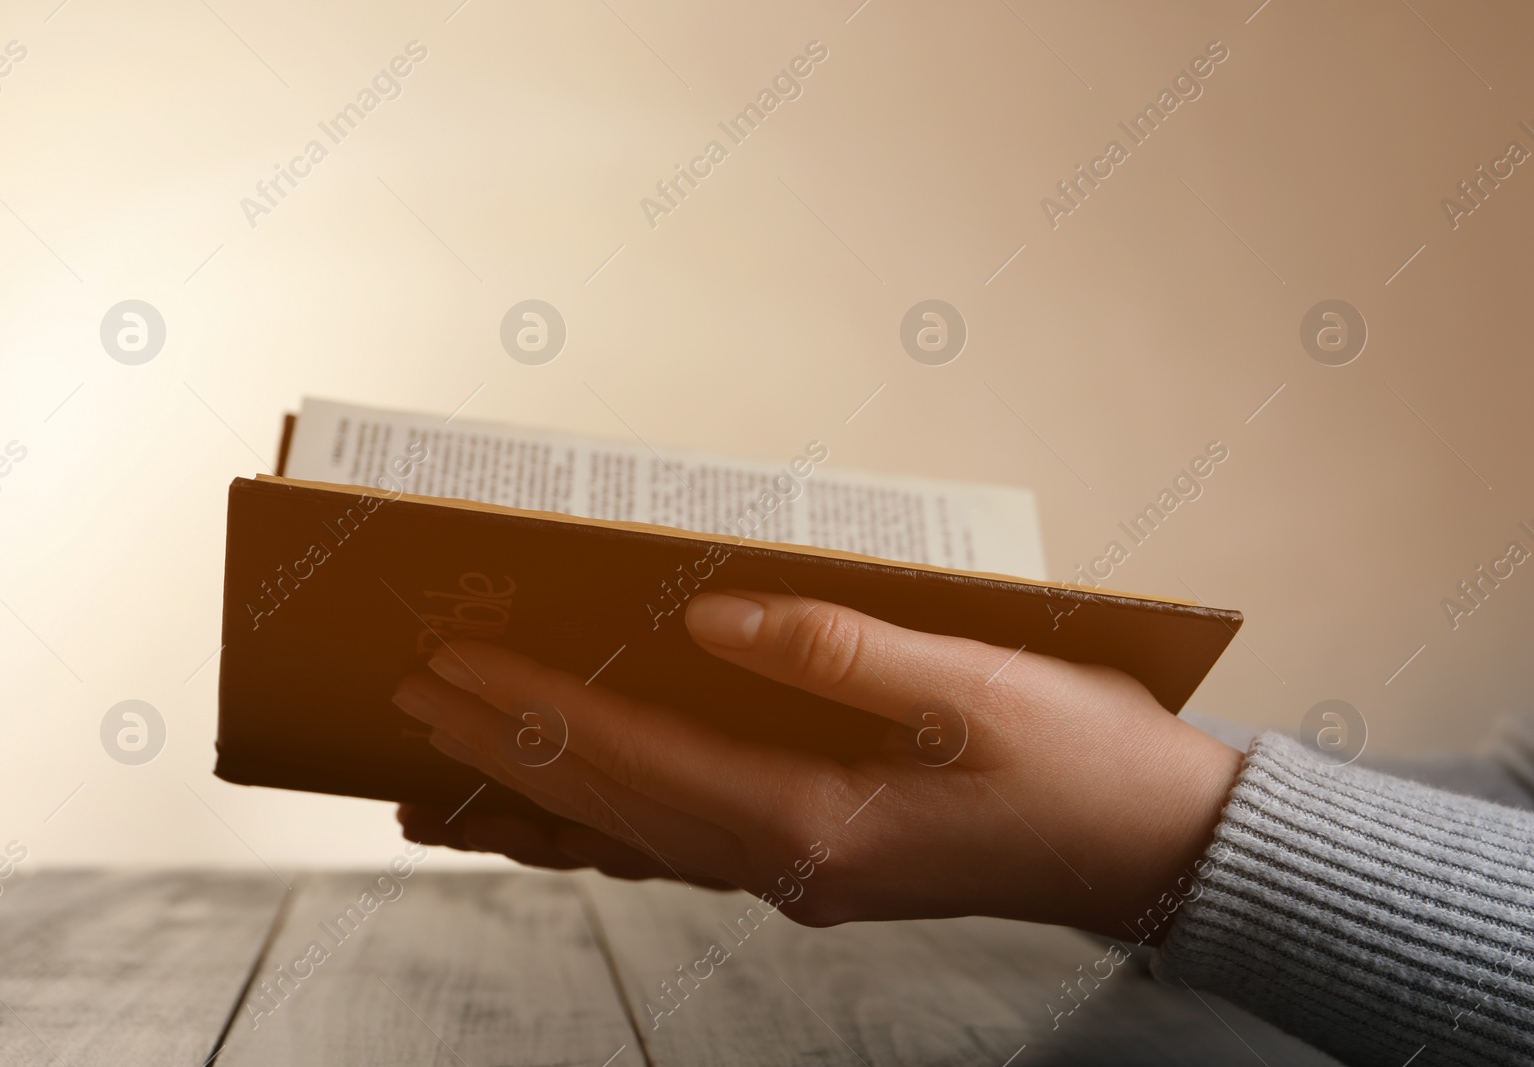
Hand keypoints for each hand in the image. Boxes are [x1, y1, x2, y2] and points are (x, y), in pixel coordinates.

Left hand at [391, 590, 1241, 936]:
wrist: (1152, 849)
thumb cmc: (1079, 760)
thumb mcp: (973, 686)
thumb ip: (833, 651)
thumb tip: (706, 624)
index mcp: (815, 821)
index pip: (636, 760)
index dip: (536, 709)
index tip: (448, 665)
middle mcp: (786, 866)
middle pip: (610, 807)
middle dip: (504, 750)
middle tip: (408, 700)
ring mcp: (798, 878)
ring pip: (628, 842)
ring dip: (532, 805)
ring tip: (436, 787)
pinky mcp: (817, 866)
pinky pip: (675, 850)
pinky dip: (601, 829)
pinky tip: (568, 818)